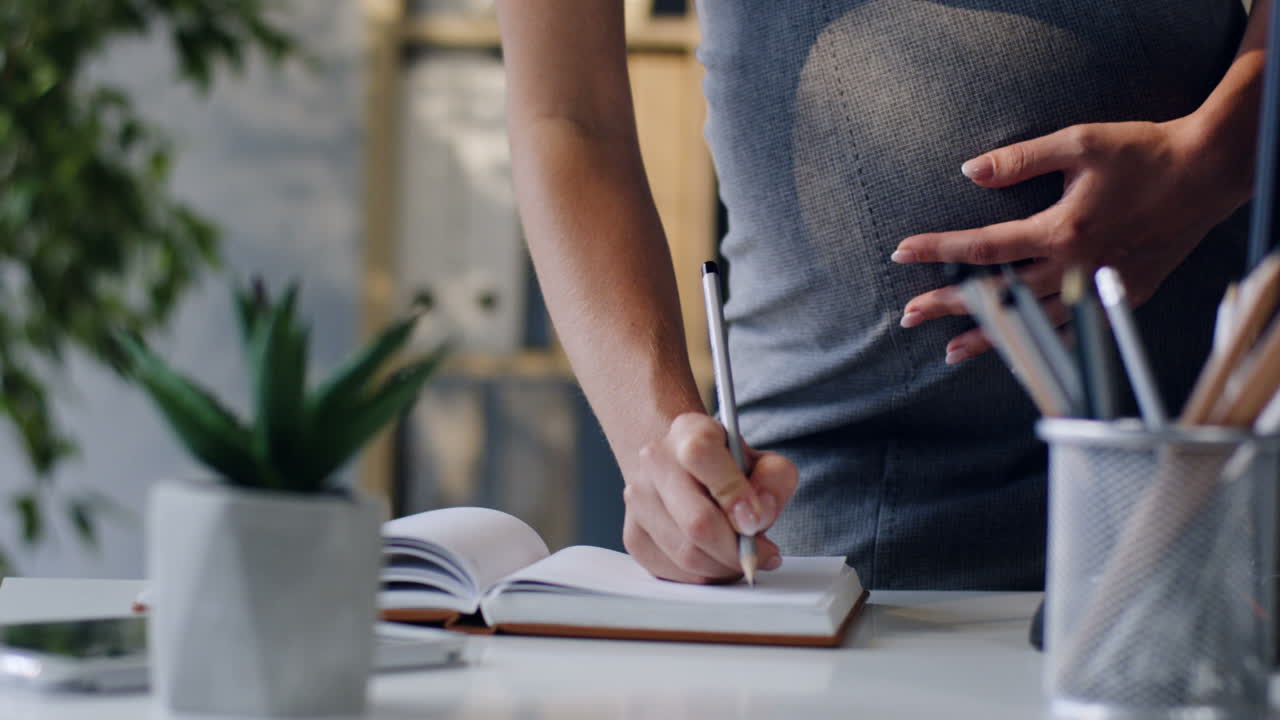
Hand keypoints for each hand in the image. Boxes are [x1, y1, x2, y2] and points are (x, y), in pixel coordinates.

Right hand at [621, 412, 798, 583]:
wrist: (683, 470)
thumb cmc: (728, 469)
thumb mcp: (764, 462)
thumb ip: (773, 481)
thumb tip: (757, 517)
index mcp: (687, 431)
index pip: (700, 456)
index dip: (733, 494)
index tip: (756, 521)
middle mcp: (654, 461)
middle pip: (695, 521)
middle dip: (736, 549)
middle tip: (761, 553)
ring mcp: (637, 499)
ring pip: (686, 554)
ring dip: (724, 567)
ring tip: (741, 556)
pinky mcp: (633, 535)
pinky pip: (673, 573)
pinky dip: (704, 576)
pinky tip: (718, 562)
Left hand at [891, 118, 1246, 362]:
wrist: (1207, 173)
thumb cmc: (1143, 152)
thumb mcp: (1079, 142)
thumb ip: (1020, 159)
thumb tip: (969, 171)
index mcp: (1061, 231)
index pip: (982, 247)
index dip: (938, 251)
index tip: (902, 253)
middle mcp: (1076, 268)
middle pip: (998, 295)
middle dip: (949, 305)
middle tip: (909, 316)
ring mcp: (1099, 288)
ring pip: (1033, 322)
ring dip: (990, 337)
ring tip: (949, 351)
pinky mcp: (1122, 297)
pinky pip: (1073, 328)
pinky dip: (1042, 341)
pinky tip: (1021, 350)